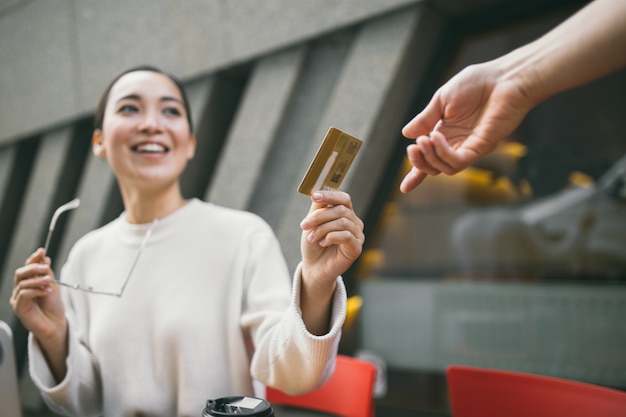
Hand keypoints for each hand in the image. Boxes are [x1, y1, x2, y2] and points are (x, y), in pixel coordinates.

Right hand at [11, 248, 66, 342]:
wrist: (56, 324)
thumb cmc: (54, 307)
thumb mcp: (52, 285)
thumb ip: (46, 272)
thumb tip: (44, 257)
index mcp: (29, 283)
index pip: (27, 267)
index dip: (33, 258)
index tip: (42, 251)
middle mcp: (20, 290)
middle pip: (20, 274)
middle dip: (33, 268)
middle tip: (46, 268)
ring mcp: (18, 299)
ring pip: (22, 283)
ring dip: (38, 280)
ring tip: (49, 281)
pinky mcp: (18, 308)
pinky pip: (24, 294)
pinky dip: (36, 290)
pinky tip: (47, 291)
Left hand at [299, 191, 363, 289]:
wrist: (314, 267)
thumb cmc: (314, 243)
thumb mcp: (313, 223)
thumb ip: (318, 208)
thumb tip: (319, 193)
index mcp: (345, 213)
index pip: (343, 198)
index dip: (330, 195)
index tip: (314, 196)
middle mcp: (354, 222)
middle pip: (341, 209)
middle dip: (319, 216)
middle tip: (304, 225)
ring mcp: (357, 235)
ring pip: (342, 222)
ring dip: (322, 229)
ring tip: (312, 238)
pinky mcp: (356, 248)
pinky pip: (346, 236)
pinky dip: (330, 237)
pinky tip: (322, 243)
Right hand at [400, 61, 533, 192]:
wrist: (502, 78)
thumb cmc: (476, 83)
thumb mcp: (442, 99)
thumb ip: (425, 119)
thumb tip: (406, 134)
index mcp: (445, 132)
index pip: (429, 157)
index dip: (416, 174)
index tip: (404, 190)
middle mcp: (456, 143)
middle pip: (434, 167)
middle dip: (419, 163)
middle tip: (413, 148)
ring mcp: (469, 147)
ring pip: (445, 169)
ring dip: (430, 158)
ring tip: (424, 140)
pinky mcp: (481, 148)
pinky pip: (458, 161)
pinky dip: (444, 153)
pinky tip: (437, 138)